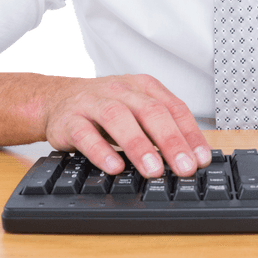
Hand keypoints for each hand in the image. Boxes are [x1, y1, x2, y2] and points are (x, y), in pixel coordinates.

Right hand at [42, 74, 211, 178]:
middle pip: (150, 111)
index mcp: (143, 87)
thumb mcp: (136, 111)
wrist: (57, 100)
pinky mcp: (69, 120)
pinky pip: (85, 134)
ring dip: (138, 145)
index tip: (201, 159)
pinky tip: (114, 167)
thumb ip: (161, 130)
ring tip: (153, 170)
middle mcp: (121, 91)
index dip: (190, 134)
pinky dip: (100, 151)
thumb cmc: (105, 107)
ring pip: (118, 118)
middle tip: (184, 167)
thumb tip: (190, 158)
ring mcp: (93, 103)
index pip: (174, 108)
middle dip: (171, 141)